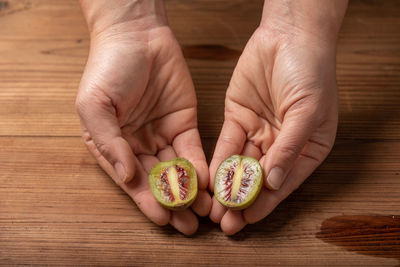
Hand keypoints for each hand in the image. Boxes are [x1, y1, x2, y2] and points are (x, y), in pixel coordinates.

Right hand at [76, 0, 210, 234]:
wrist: (137, 35)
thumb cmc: (108, 68)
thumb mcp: (95, 105)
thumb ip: (109, 142)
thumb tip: (127, 175)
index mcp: (113, 146)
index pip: (132, 180)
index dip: (147, 201)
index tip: (163, 218)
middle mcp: (138, 146)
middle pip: (158, 181)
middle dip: (174, 204)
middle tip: (190, 227)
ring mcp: (162, 136)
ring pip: (178, 171)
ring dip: (191, 191)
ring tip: (204, 211)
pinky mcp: (184, 124)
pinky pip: (193, 149)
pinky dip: (199, 166)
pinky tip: (207, 181)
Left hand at [209, 0, 347, 234]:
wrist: (288, 36)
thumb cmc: (311, 73)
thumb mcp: (307, 113)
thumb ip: (289, 148)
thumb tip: (274, 183)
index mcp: (306, 148)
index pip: (284, 182)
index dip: (266, 202)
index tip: (249, 219)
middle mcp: (281, 144)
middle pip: (259, 179)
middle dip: (242, 201)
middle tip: (225, 223)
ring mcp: (258, 132)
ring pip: (240, 165)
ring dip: (227, 187)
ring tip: (213, 208)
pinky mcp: (237, 117)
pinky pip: (227, 144)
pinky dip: (219, 161)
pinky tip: (210, 178)